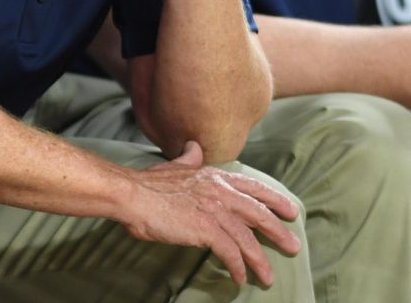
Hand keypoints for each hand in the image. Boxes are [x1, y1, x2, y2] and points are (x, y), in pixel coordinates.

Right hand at [118, 141, 300, 285]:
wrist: (131, 194)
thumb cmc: (148, 183)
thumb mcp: (173, 166)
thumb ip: (189, 160)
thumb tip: (194, 147)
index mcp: (213, 176)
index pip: (252, 188)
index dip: (274, 199)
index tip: (291, 210)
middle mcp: (219, 191)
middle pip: (258, 214)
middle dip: (279, 232)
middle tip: (294, 246)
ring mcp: (213, 210)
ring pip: (247, 239)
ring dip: (260, 260)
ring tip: (268, 277)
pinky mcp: (205, 229)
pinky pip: (229, 252)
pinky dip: (237, 266)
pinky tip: (238, 277)